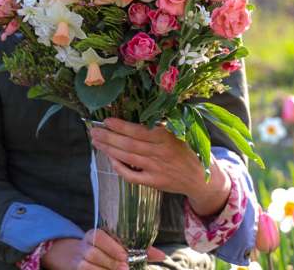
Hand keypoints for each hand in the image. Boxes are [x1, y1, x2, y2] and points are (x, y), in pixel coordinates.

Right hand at [41, 229, 165, 269]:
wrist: (79, 256)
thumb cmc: (107, 249)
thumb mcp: (121, 245)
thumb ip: (140, 249)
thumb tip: (162, 255)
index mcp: (96, 233)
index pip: (100, 237)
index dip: (112, 247)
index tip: (125, 256)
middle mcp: (85, 244)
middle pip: (95, 253)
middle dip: (111, 262)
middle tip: (125, 267)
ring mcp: (80, 259)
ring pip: (88, 265)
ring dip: (105, 269)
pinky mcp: (77, 269)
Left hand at [90, 118, 230, 216]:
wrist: (200, 177)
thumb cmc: (186, 149)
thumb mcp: (178, 131)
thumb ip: (159, 124)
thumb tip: (136, 110)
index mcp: (166, 136)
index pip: (138, 131)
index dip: (121, 126)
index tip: (106, 120)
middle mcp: (160, 152)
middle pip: (129, 144)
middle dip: (109, 137)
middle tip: (94, 131)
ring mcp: (156, 169)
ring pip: (127, 158)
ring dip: (109, 149)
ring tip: (96, 141)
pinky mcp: (154, 182)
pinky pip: (131, 175)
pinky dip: (119, 167)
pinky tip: (110, 159)